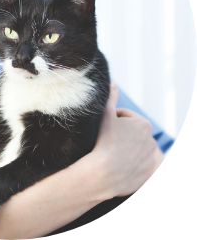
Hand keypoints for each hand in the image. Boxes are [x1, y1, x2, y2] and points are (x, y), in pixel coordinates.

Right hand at [93, 82, 163, 197]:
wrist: (104, 173)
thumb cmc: (104, 141)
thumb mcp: (105, 115)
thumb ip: (110, 97)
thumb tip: (113, 83)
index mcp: (143, 123)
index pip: (125, 117)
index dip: (112, 121)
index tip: (104, 128)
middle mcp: (152, 140)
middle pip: (132, 133)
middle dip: (122, 135)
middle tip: (107, 141)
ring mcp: (151, 158)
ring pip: (137, 149)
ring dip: (127, 149)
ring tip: (113, 154)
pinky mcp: (149, 173)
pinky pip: (140, 165)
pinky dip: (131, 164)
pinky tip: (120, 165)